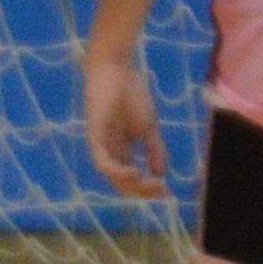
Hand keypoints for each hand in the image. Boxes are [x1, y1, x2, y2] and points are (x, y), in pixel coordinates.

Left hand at [81, 43, 164, 203]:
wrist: (117, 69)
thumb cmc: (131, 94)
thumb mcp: (148, 128)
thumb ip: (154, 151)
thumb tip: (161, 174)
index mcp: (121, 150)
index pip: (132, 178)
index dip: (148, 189)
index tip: (167, 193)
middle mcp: (110, 151)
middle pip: (122, 181)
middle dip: (142, 190)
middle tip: (161, 191)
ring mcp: (101, 144)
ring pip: (112, 175)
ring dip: (131, 184)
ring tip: (149, 183)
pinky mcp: (95, 135)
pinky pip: (102, 161)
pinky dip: (117, 170)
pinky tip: (134, 172)